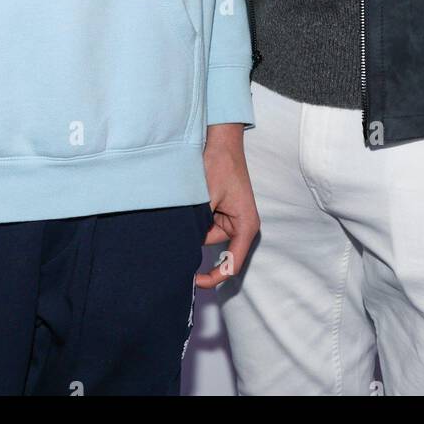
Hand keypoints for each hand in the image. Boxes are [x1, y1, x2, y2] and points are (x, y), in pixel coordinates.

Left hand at [197, 123, 259, 290]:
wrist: (221, 141)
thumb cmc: (220, 164)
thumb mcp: (206, 198)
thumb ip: (199, 225)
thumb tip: (183, 248)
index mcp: (246, 226)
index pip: (231, 265)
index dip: (213, 278)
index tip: (193, 283)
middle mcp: (241, 226)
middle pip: (216, 251)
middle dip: (196, 244)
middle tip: (177, 239)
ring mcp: (232, 220)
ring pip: (207, 237)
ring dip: (194, 229)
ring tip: (188, 209)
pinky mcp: (222, 212)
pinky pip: (205, 225)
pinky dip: (195, 221)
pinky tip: (188, 209)